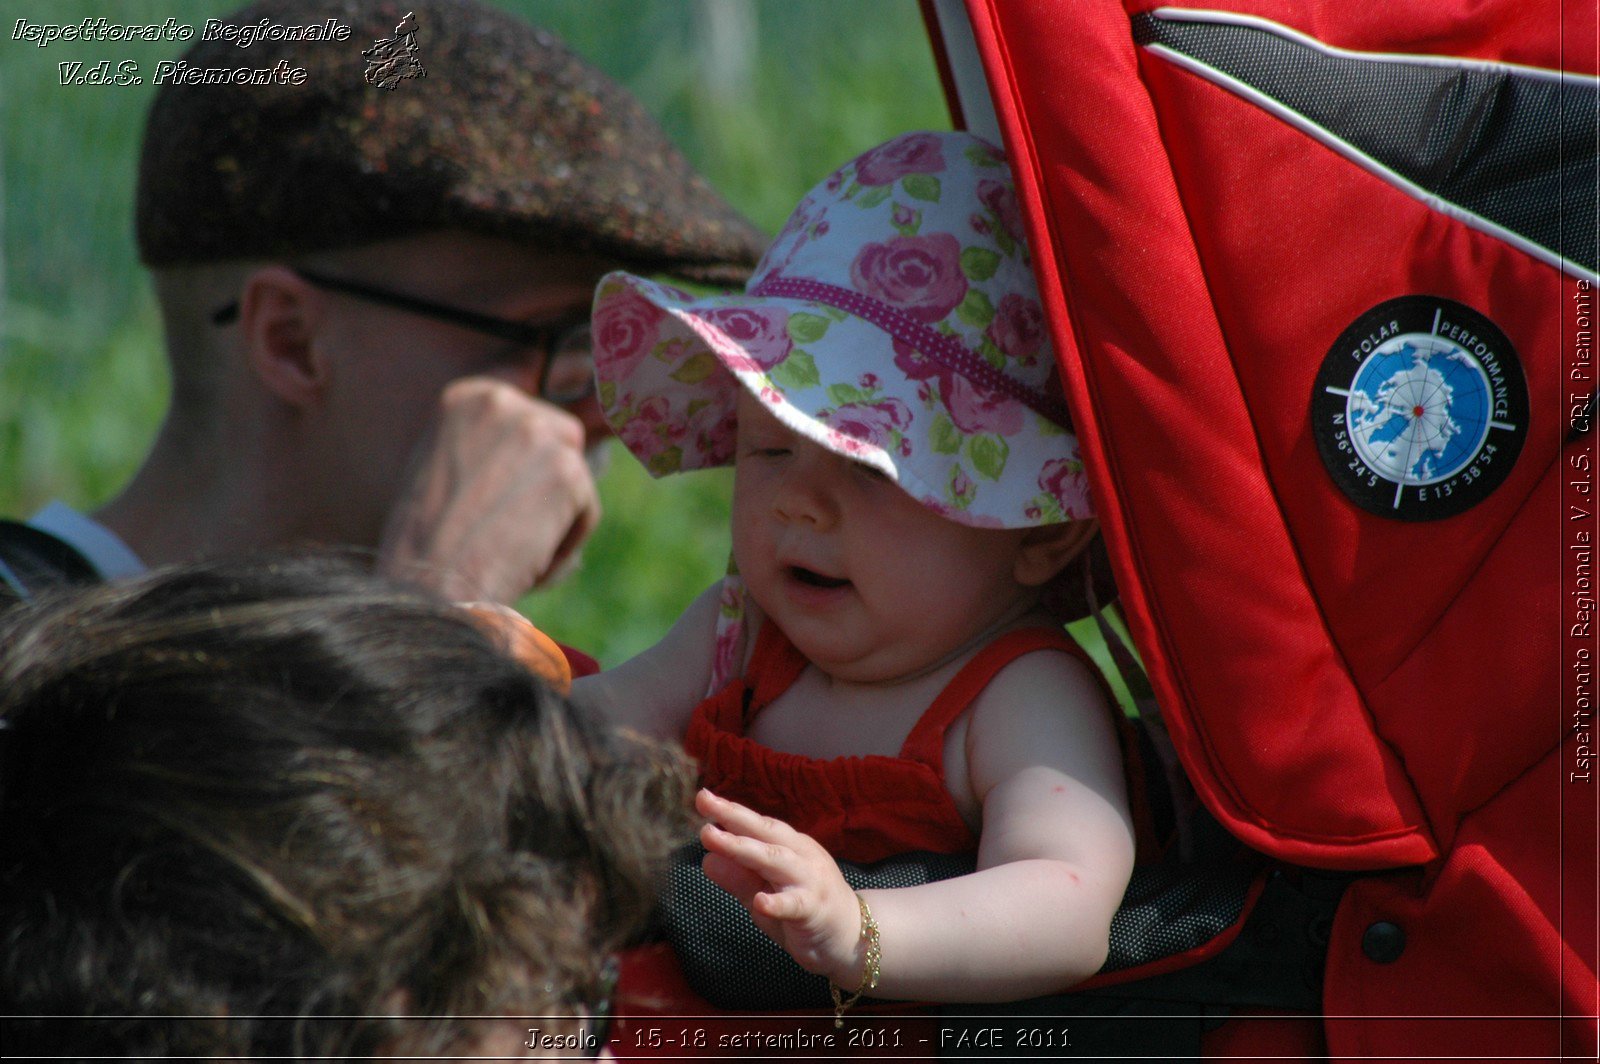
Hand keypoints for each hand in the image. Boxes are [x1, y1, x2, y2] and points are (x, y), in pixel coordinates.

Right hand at [376, 376, 600, 603]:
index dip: (530, 458)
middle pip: (560, 438)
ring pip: (575, 476)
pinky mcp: (566, 470)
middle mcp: (501, 401)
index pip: (528, 412)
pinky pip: (586, 510)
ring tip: (510, 550)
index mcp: (466, 397)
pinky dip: (564, 544)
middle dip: (547, 485)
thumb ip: (488, 449)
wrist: (427, 588)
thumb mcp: (444, 472)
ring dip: (554, 518)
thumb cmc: (427, 548)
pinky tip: (526, 562)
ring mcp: (536, 430)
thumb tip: (547, 458)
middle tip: (510, 530)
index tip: (515, 494)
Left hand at [696, 789, 865, 984]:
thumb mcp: (765, 892)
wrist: (852, 937)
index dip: (730, 811)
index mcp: (790, 847)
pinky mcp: (814, 909)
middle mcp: (801, 856)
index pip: (757, 825)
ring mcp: (810, 880)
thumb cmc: (805, 910)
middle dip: (733, 816)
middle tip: (704, 801)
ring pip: (775, 860)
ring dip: (744, 849)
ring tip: (715, 840)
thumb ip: (739, 878)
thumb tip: (706, 859)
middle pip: (766, 832)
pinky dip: (777, 903)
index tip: (703, 798)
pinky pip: (794, 905)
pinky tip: (760, 902)